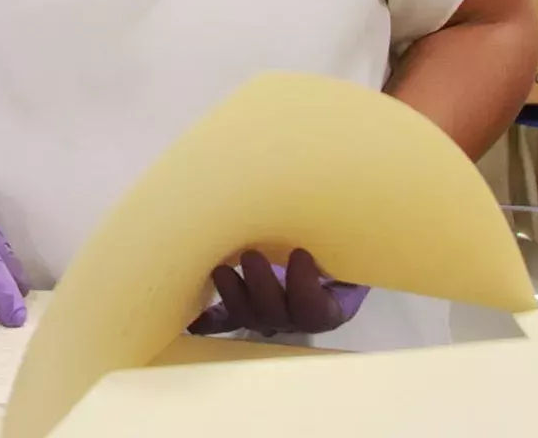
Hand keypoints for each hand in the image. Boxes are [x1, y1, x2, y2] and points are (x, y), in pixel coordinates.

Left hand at [188, 249, 367, 336]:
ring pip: (246, 317)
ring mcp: (267, 317)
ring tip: (221, 270)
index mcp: (329, 308)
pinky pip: (224, 320)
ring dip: (232, 295)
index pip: (315, 311)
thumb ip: (336, 243)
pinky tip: (192, 320)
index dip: (304, 286)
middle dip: (261, 287)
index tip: (299, 253)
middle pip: (275, 316)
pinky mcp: (243, 311)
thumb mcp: (345, 248)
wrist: (326, 256)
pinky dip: (208, 320)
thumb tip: (331, 216)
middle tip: (251, 255)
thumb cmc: (337, 249)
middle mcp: (295, 319)